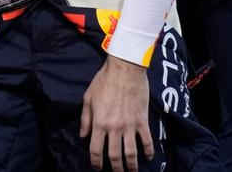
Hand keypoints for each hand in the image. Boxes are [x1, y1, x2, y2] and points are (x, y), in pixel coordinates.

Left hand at [81, 55, 152, 171]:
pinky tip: (148, 158)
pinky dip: (148, 151)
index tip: (97, 167)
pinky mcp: (142, 121)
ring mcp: (130, 126)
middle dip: (115, 168)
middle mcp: (114, 128)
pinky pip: (147, 140)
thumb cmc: (103, 81)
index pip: (96, 149)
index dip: (96, 162)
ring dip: (131, 165)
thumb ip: (85, 119)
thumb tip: (83, 135)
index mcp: (99, 123)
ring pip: (131, 152)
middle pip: (115, 155)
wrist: (125, 70)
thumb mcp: (88, 98)